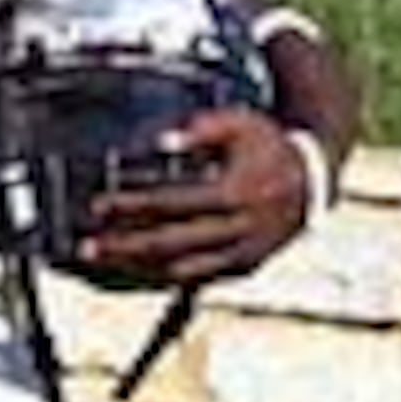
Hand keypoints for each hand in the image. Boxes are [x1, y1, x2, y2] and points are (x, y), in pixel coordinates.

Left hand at [78, 106, 315, 286]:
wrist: (313, 182)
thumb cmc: (269, 147)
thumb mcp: (242, 124)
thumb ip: (203, 128)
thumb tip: (160, 141)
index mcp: (236, 193)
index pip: (173, 203)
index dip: (133, 206)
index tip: (99, 205)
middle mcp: (239, 229)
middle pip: (171, 242)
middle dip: (125, 246)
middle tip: (87, 247)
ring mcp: (243, 254)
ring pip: (182, 268)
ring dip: (138, 267)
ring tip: (104, 260)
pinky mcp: (243, 268)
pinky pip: (198, 277)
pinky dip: (164, 275)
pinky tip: (135, 268)